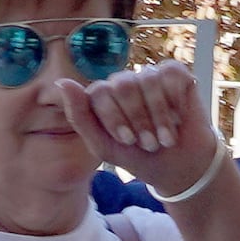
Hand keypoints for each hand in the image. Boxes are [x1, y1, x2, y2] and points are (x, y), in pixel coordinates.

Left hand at [71, 59, 220, 191]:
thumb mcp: (103, 146)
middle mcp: (124, 82)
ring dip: (158, 116)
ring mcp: (149, 76)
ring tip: (164, 138)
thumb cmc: (137, 157)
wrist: (177, 167)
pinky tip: (177, 118)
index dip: (115, 118)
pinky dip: (175, 102)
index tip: (127, 141)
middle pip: (124, 85)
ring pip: (148, 80)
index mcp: (103, 96)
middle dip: (138, 119)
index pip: (100, 92)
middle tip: (148, 143)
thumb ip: (80, 116)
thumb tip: (61, 82)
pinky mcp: (174, 74)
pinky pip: (170, 75)